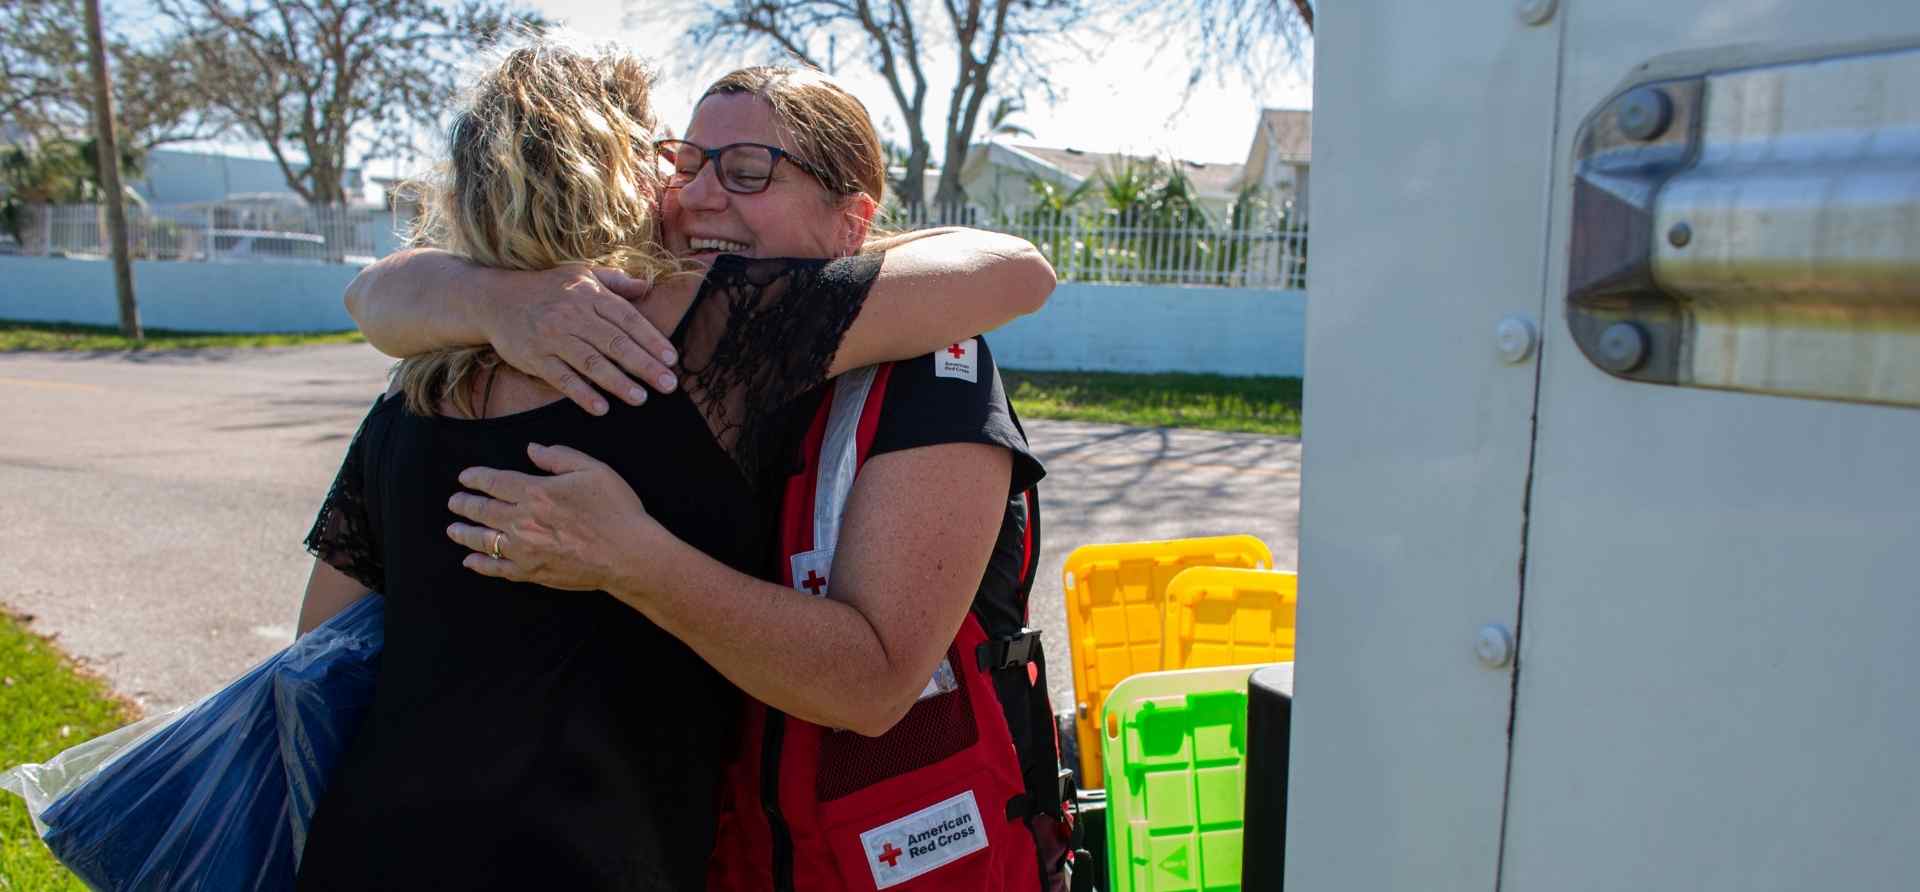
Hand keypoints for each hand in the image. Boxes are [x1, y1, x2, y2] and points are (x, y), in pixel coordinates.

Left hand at [444, 443, 666, 590]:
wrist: (628, 554)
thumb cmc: (615, 509)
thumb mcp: (593, 470)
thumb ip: (559, 456)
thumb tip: (531, 449)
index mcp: (537, 492)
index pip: (495, 481)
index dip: (476, 477)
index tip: (465, 477)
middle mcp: (523, 521)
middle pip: (483, 510)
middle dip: (464, 504)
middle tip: (454, 501)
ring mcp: (525, 549)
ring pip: (483, 540)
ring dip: (464, 533)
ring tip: (452, 529)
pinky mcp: (532, 572)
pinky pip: (497, 569)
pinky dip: (480, 565)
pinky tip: (470, 561)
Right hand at [485, 266, 699, 414]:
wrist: (495, 298)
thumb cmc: (547, 287)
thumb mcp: (581, 274)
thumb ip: (615, 282)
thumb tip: (647, 286)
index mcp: (589, 295)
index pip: (627, 319)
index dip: (651, 339)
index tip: (672, 359)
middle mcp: (572, 315)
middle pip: (614, 343)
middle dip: (644, 365)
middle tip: (668, 385)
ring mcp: (552, 337)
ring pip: (590, 362)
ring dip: (617, 382)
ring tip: (640, 398)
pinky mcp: (534, 357)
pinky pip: (561, 378)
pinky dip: (581, 393)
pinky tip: (601, 408)